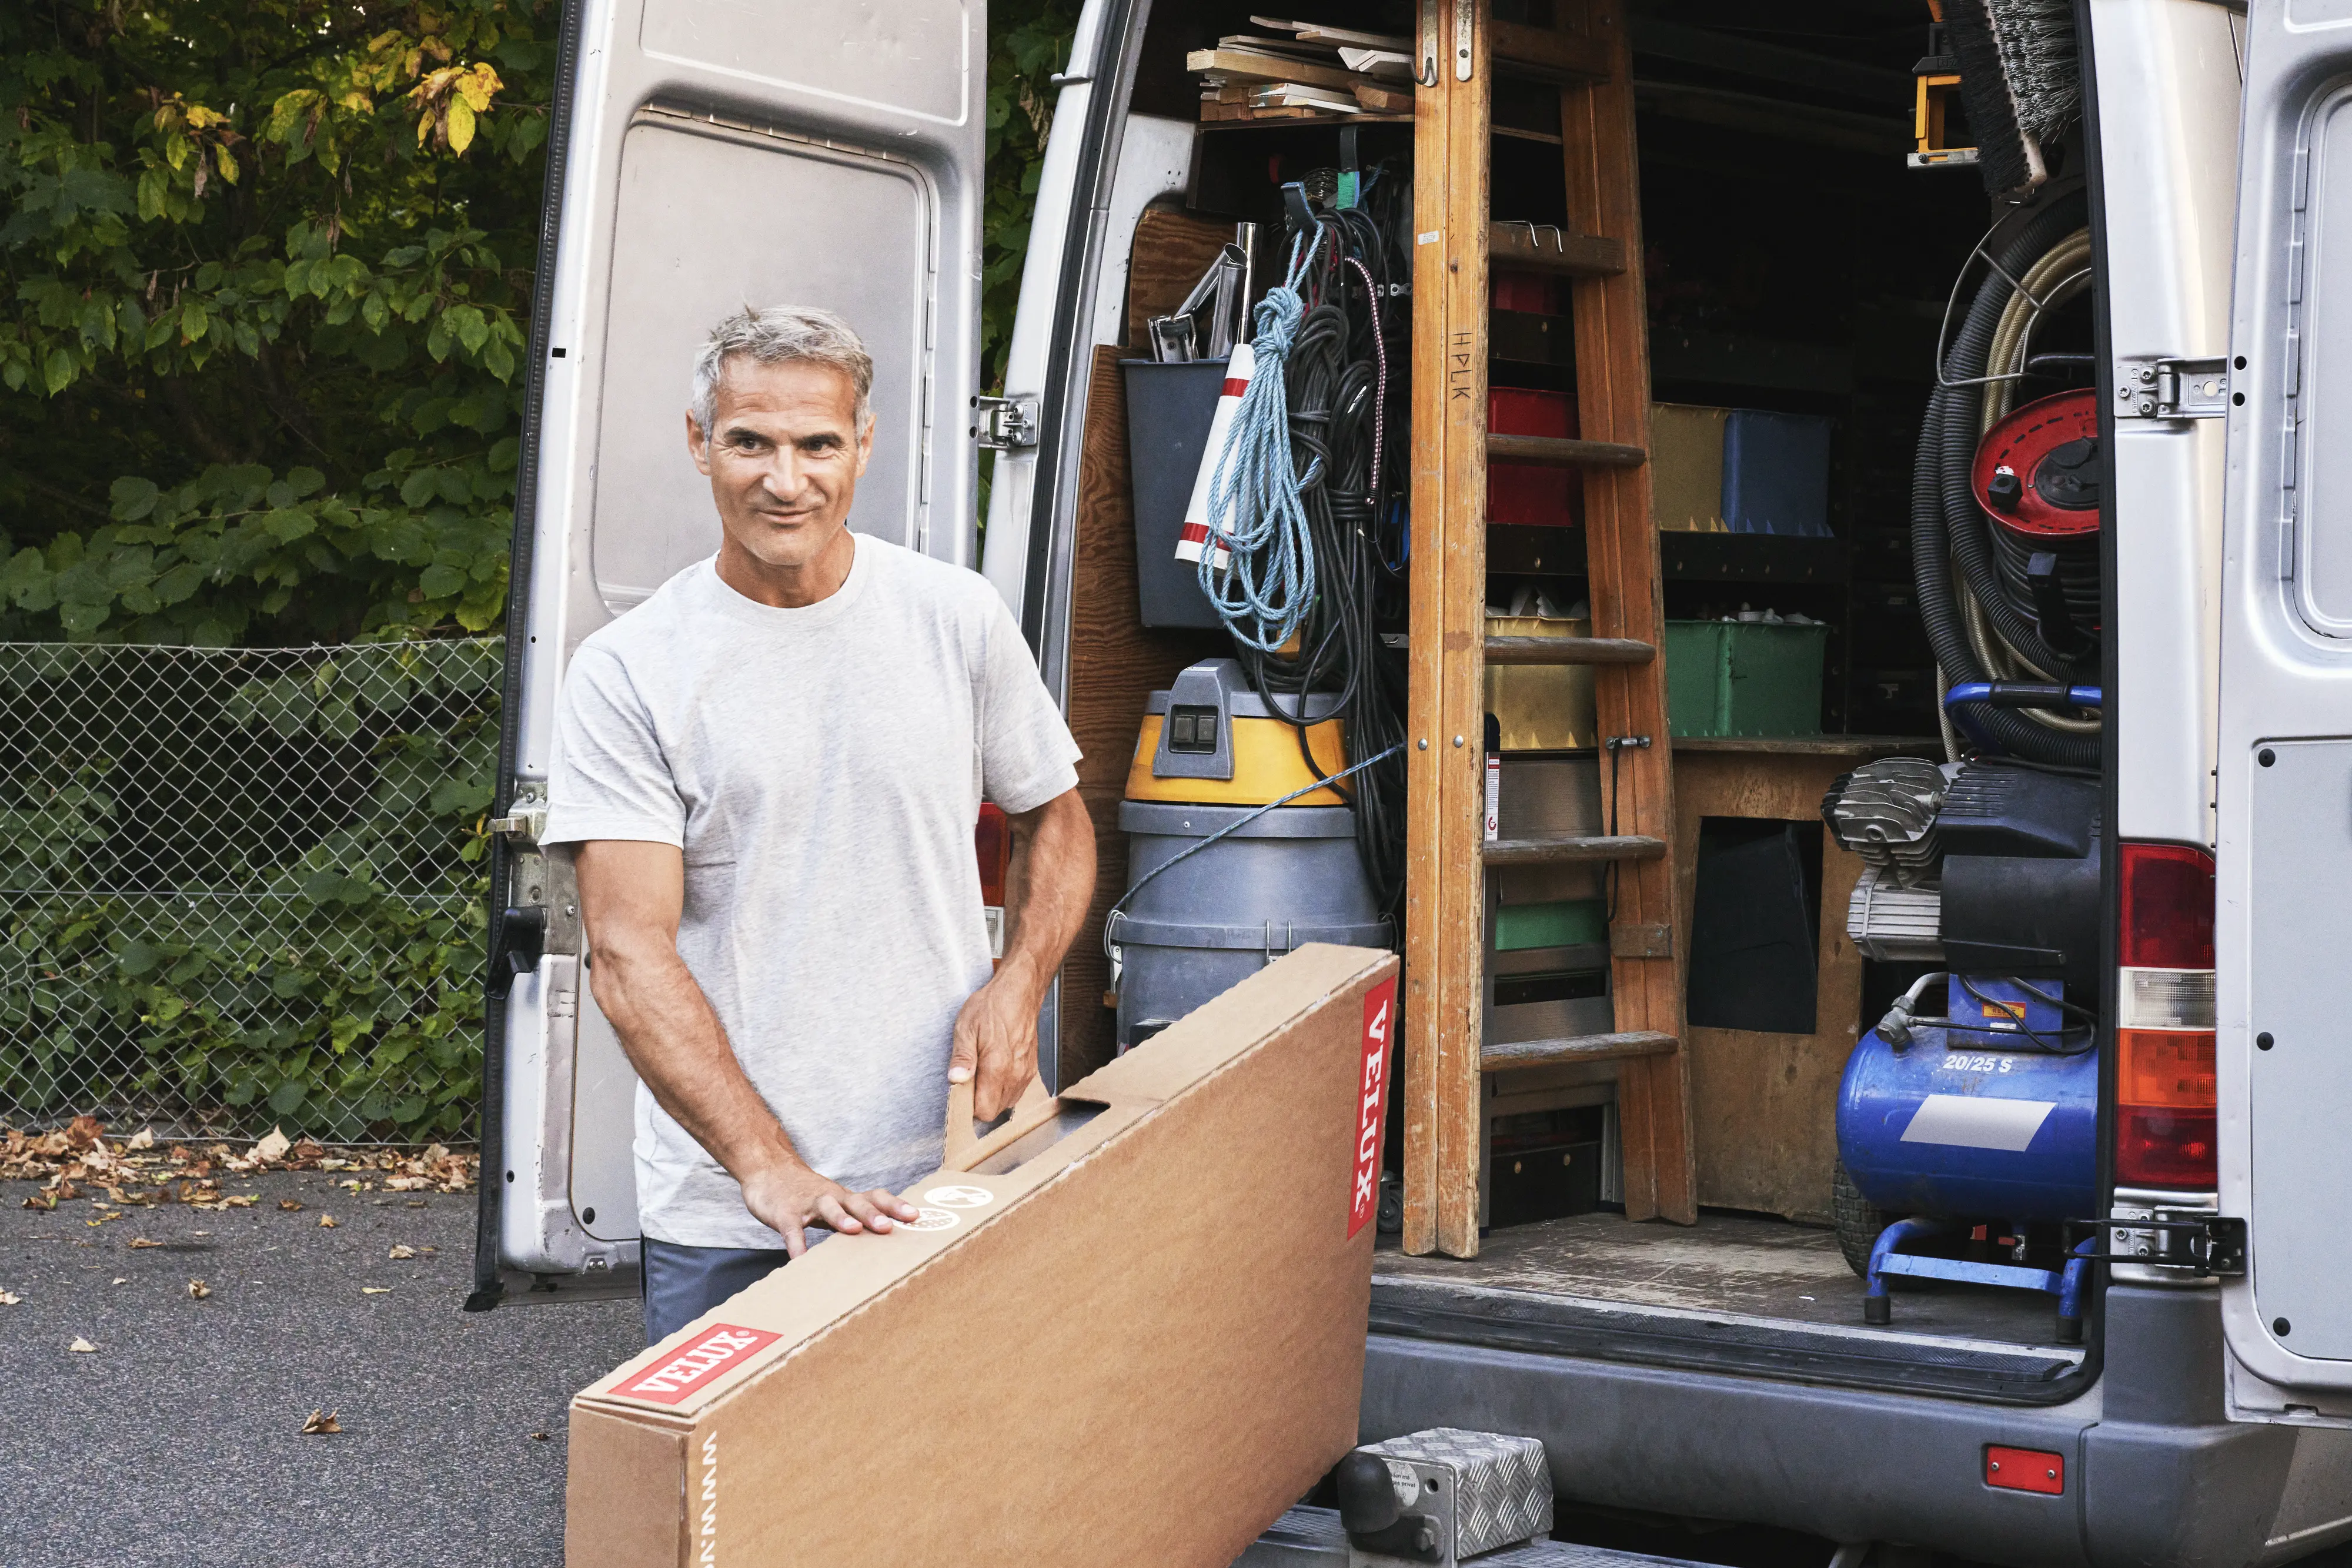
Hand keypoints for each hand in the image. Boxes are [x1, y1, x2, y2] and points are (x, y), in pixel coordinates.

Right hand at [739, 1159, 918, 1256]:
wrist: (768, 1169)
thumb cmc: (807, 1193)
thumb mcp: (834, 1203)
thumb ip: (853, 1219)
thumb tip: (881, 1243)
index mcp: (845, 1197)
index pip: (875, 1197)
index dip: (894, 1205)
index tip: (915, 1217)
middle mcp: (831, 1197)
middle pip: (856, 1201)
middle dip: (873, 1214)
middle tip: (889, 1227)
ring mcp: (807, 1203)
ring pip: (827, 1206)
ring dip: (841, 1217)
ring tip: (853, 1230)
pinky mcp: (784, 1212)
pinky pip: (791, 1229)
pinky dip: (796, 1243)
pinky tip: (801, 1259)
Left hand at [948, 964, 1040, 1121]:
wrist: (1020, 991)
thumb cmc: (993, 1005)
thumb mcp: (967, 1027)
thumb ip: (962, 1057)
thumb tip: (956, 1080)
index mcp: (997, 1067)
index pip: (984, 1111)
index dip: (969, 1107)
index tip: (960, 1092)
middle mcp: (1015, 1074)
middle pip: (995, 1110)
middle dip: (979, 1102)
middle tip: (969, 1079)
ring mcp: (1026, 1073)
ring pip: (1006, 1102)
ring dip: (992, 1095)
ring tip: (983, 1071)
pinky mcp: (1031, 1068)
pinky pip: (1016, 1091)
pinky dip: (1004, 1087)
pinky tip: (996, 1068)